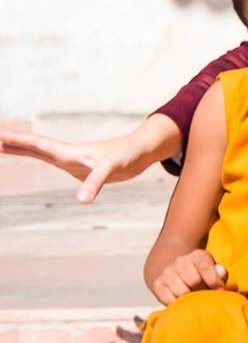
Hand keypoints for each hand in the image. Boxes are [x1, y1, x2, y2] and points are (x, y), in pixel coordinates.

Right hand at [1, 125, 159, 203]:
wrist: (140, 151)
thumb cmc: (125, 156)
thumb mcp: (109, 169)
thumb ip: (94, 183)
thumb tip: (82, 201)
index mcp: (69, 152)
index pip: (37, 144)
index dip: (17, 141)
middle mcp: (67, 154)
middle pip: (34, 146)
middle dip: (12, 143)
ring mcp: (71, 159)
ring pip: (40, 151)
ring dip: (21, 148)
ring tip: (1, 145)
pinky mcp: (77, 165)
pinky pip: (51, 159)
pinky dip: (37, 155)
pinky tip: (30, 155)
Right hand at [150, 249, 226, 304]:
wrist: (177, 273)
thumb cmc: (203, 275)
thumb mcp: (214, 271)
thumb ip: (220, 273)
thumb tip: (219, 272)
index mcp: (198, 255)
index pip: (205, 266)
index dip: (214, 282)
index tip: (219, 290)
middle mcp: (181, 261)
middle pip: (193, 281)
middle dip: (202, 292)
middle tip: (204, 296)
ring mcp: (167, 272)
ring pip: (181, 292)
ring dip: (190, 300)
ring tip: (194, 299)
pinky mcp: (158, 284)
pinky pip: (168, 299)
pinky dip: (177, 304)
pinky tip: (182, 302)